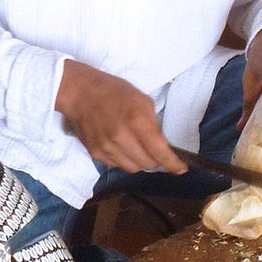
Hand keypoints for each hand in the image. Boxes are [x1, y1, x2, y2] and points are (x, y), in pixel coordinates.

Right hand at [55, 59, 186, 174]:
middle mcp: (122, 138)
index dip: (173, 164)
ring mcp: (106, 148)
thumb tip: (161, 145)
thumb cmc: (113, 91)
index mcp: (137, 122)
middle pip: (148, 165)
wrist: (80, 92)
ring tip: (135, 147)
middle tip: (154, 150)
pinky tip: (120, 146)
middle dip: (155, 160)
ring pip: (132, 169)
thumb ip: (153, 124)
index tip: (181, 169)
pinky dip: (123, 159)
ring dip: (139, 161)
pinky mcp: (95, 153)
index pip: (160, 153)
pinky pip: (116, 166)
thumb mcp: (142, 100)